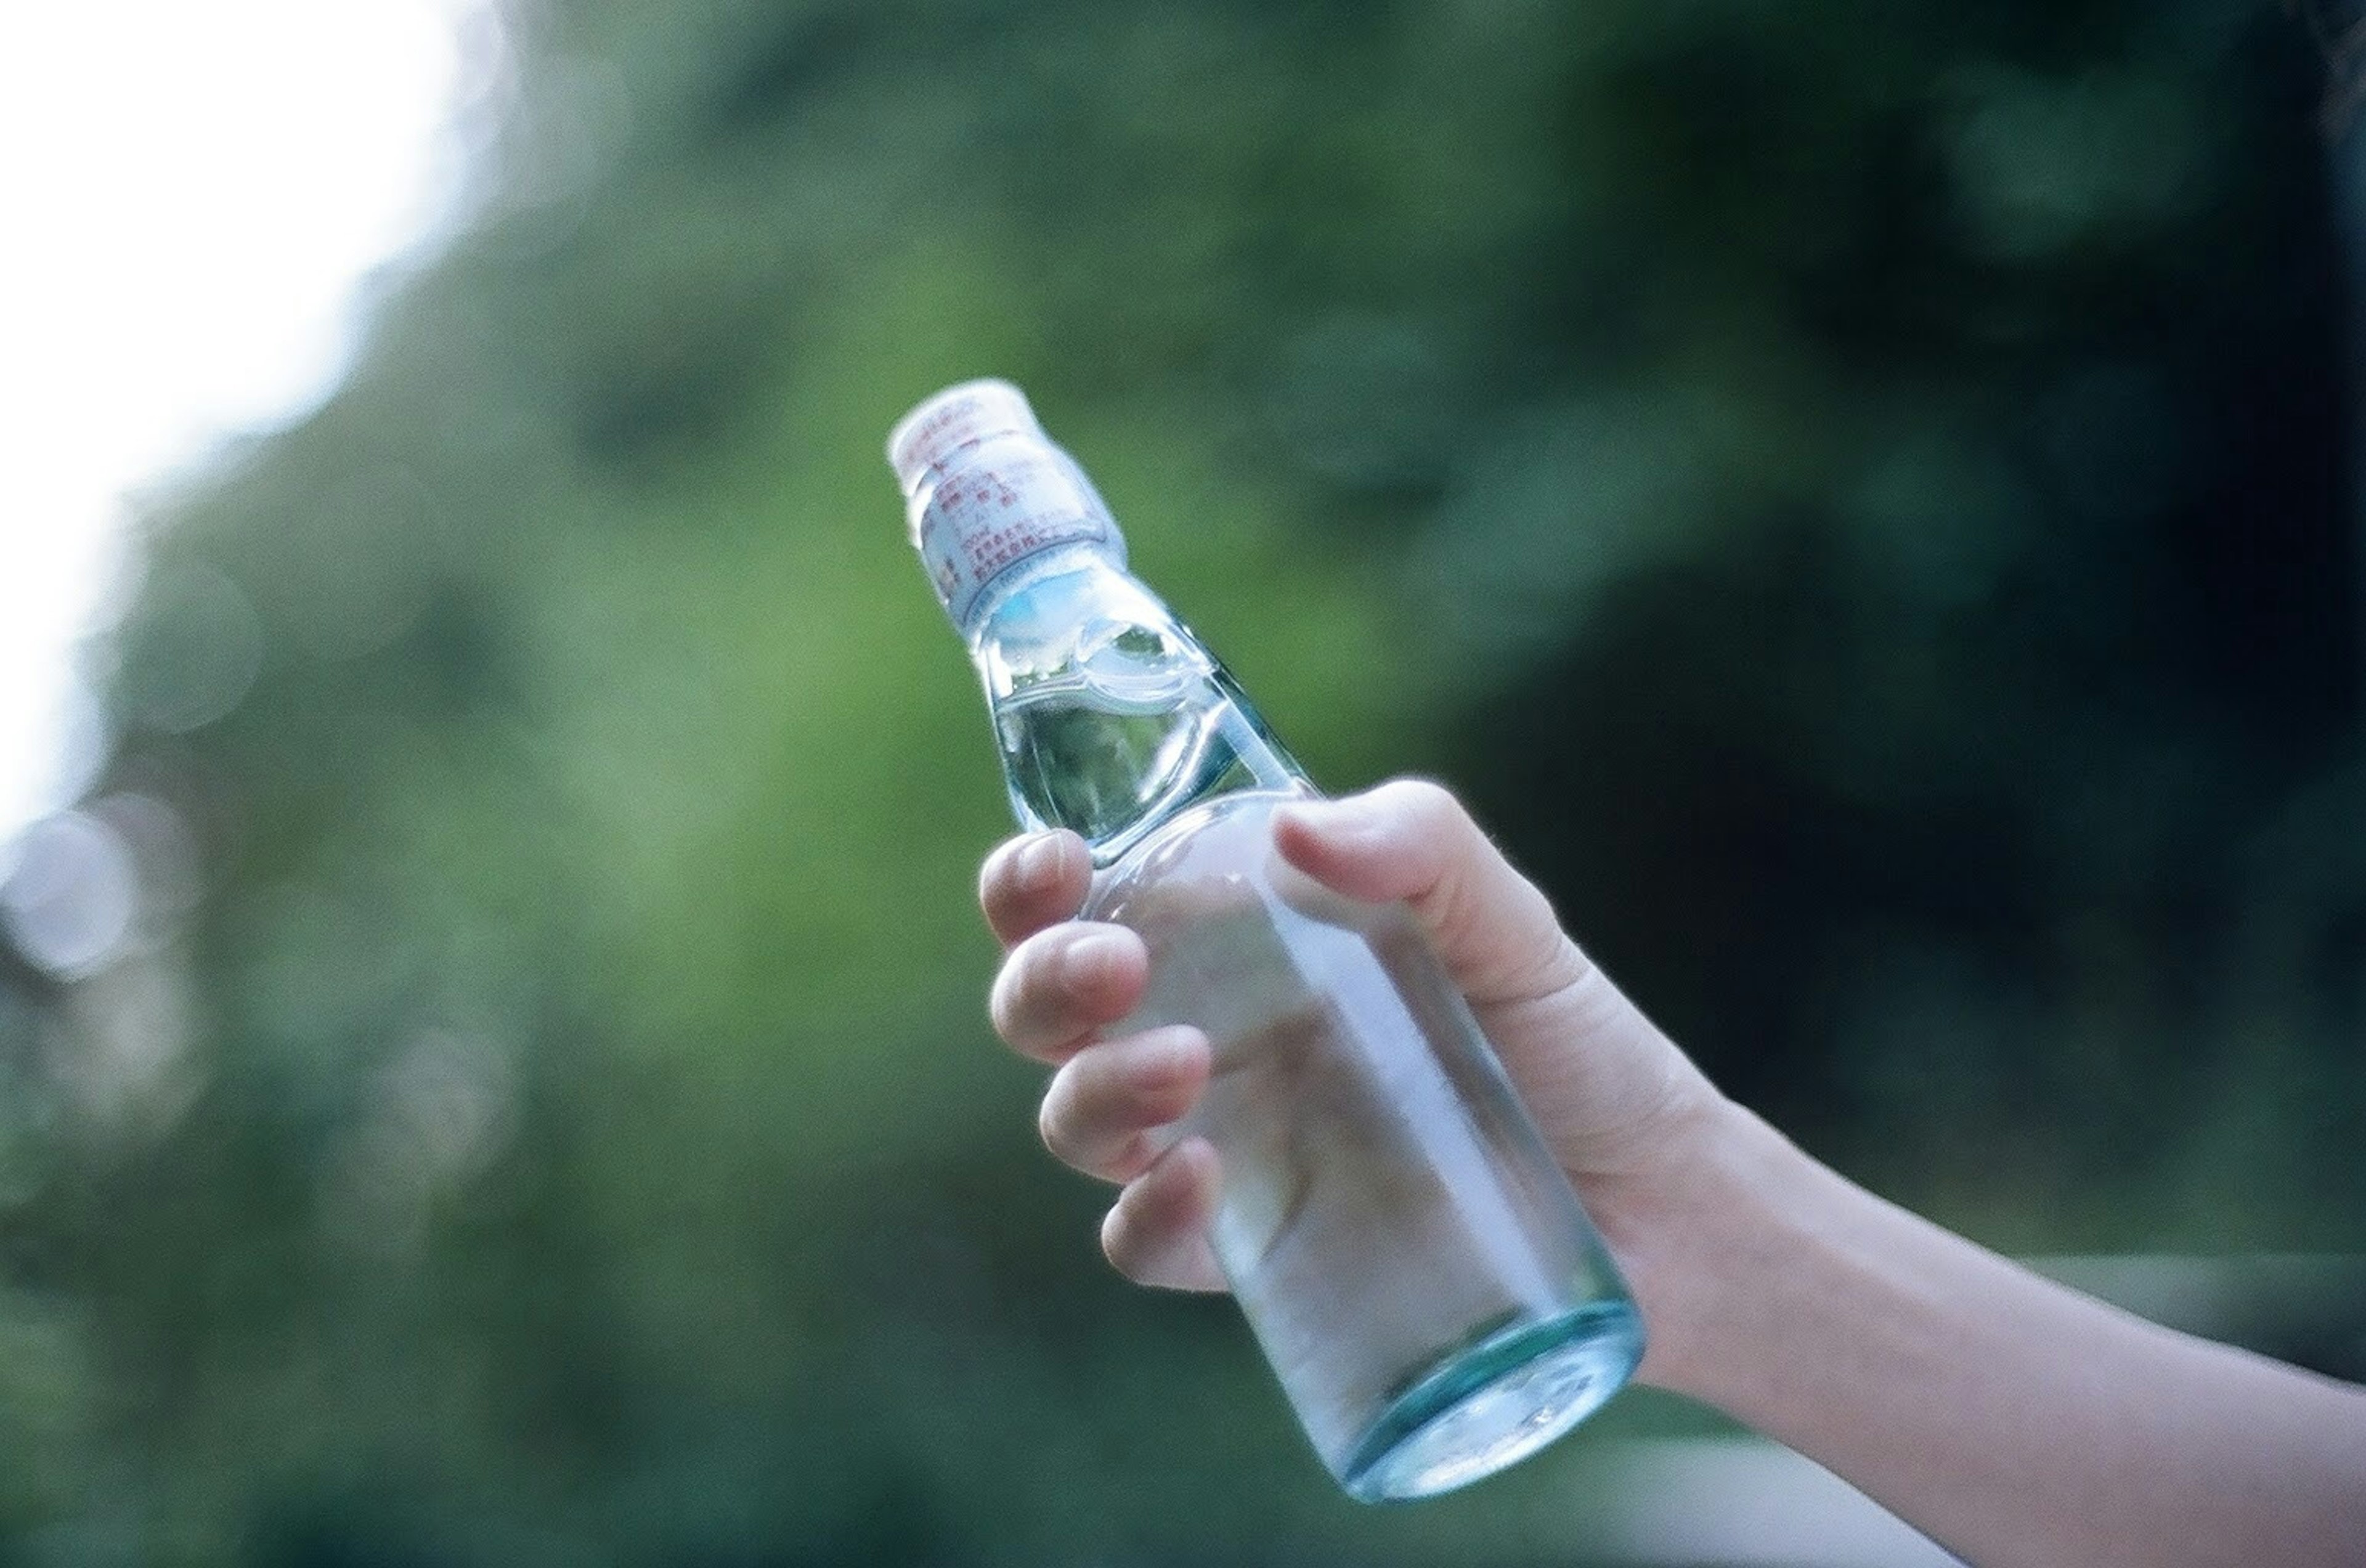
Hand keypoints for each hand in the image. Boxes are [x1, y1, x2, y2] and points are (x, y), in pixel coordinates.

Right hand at [979, 781, 1726, 1346]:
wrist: (1660, 1207)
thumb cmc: (1574, 1043)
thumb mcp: (1508, 919)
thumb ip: (1421, 842)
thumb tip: (1296, 829)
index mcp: (1238, 942)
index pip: (1088, 898)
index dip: (1030, 881)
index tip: (1055, 866)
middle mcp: (1207, 1038)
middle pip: (1047, 1011)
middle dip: (1042, 983)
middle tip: (1114, 969)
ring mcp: (1222, 1148)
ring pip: (1078, 1123)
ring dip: (1092, 1092)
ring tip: (1185, 1069)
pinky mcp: (1255, 1251)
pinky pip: (1144, 1245)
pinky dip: (1142, 1218)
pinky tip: (1197, 1182)